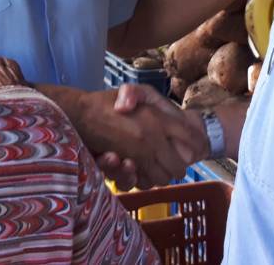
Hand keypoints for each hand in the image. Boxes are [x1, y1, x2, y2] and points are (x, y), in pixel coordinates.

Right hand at [74, 85, 206, 189]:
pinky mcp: (125, 168)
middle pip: (180, 165)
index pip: (192, 140)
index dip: (195, 144)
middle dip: (178, 164)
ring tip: (153, 164)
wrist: (79, 116)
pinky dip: (143, 180)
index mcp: (158, 119)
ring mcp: (138, 156)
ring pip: (163, 178)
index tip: (192, 145)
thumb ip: (152, 98)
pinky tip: (136, 169)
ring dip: (161, 175)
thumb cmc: (107, 101)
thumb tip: (156, 114)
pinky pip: (144, 183)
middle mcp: (151, 139)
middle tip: (171, 157)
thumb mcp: (133, 90)